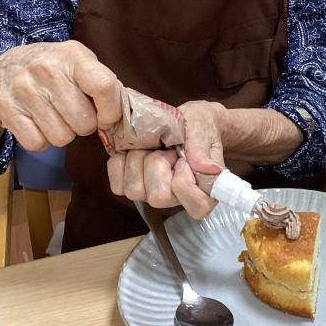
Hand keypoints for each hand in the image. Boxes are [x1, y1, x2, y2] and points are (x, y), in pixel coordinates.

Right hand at [0, 40, 121, 151]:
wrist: (7, 66)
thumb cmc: (55, 66)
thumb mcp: (81, 62)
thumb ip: (102, 82)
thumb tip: (119, 115)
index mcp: (73, 56)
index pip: (103, 86)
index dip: (111, 110)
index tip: (106, 117)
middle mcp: (46, 70)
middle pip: (84, 121)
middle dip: (85, 124)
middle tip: (76, 113)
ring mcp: (24, 90)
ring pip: (62, 137)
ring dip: (64, 133)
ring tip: (57, 116)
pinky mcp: (6, 109)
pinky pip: (37, 143)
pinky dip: (42, 140)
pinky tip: (40, 123)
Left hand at [106, 101, 225, 217]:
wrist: (185, 119)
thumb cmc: (200, 125)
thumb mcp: (202, 130)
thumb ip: (202, 151)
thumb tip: (209, 170)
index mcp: (204, 190)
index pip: (197, 207)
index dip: (185, 183)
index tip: (183, 159)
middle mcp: (177, 198)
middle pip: (157, 197)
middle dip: (157, 164)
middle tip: (167, 148)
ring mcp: (153, 193)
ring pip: (134, 191)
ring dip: (139, 160)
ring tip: (154, 147)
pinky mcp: (134, 186)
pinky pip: (117, 186)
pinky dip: (121, 163)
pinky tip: (136, 150)